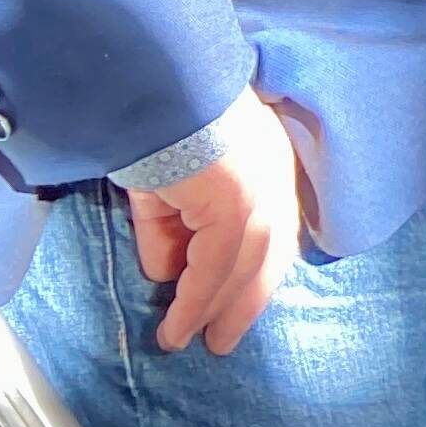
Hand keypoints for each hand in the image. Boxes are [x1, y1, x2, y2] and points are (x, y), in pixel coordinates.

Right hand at [129, 103, 306, 357]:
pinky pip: (215, 267)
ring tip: (187, 340)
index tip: (235, 304)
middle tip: (222, 340)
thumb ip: (171, 231)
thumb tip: (168, 274)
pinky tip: (177, 326)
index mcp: (268, 164)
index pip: (272, 230)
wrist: (150, 85)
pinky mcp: (235, 203)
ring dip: (215, 310)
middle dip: (244, 301)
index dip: (254, 272)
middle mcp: (275, 177)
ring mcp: (261, 190)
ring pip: (243, 267)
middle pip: (269, 255)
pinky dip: (194, 301)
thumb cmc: (154, 127)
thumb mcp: (165, 188)